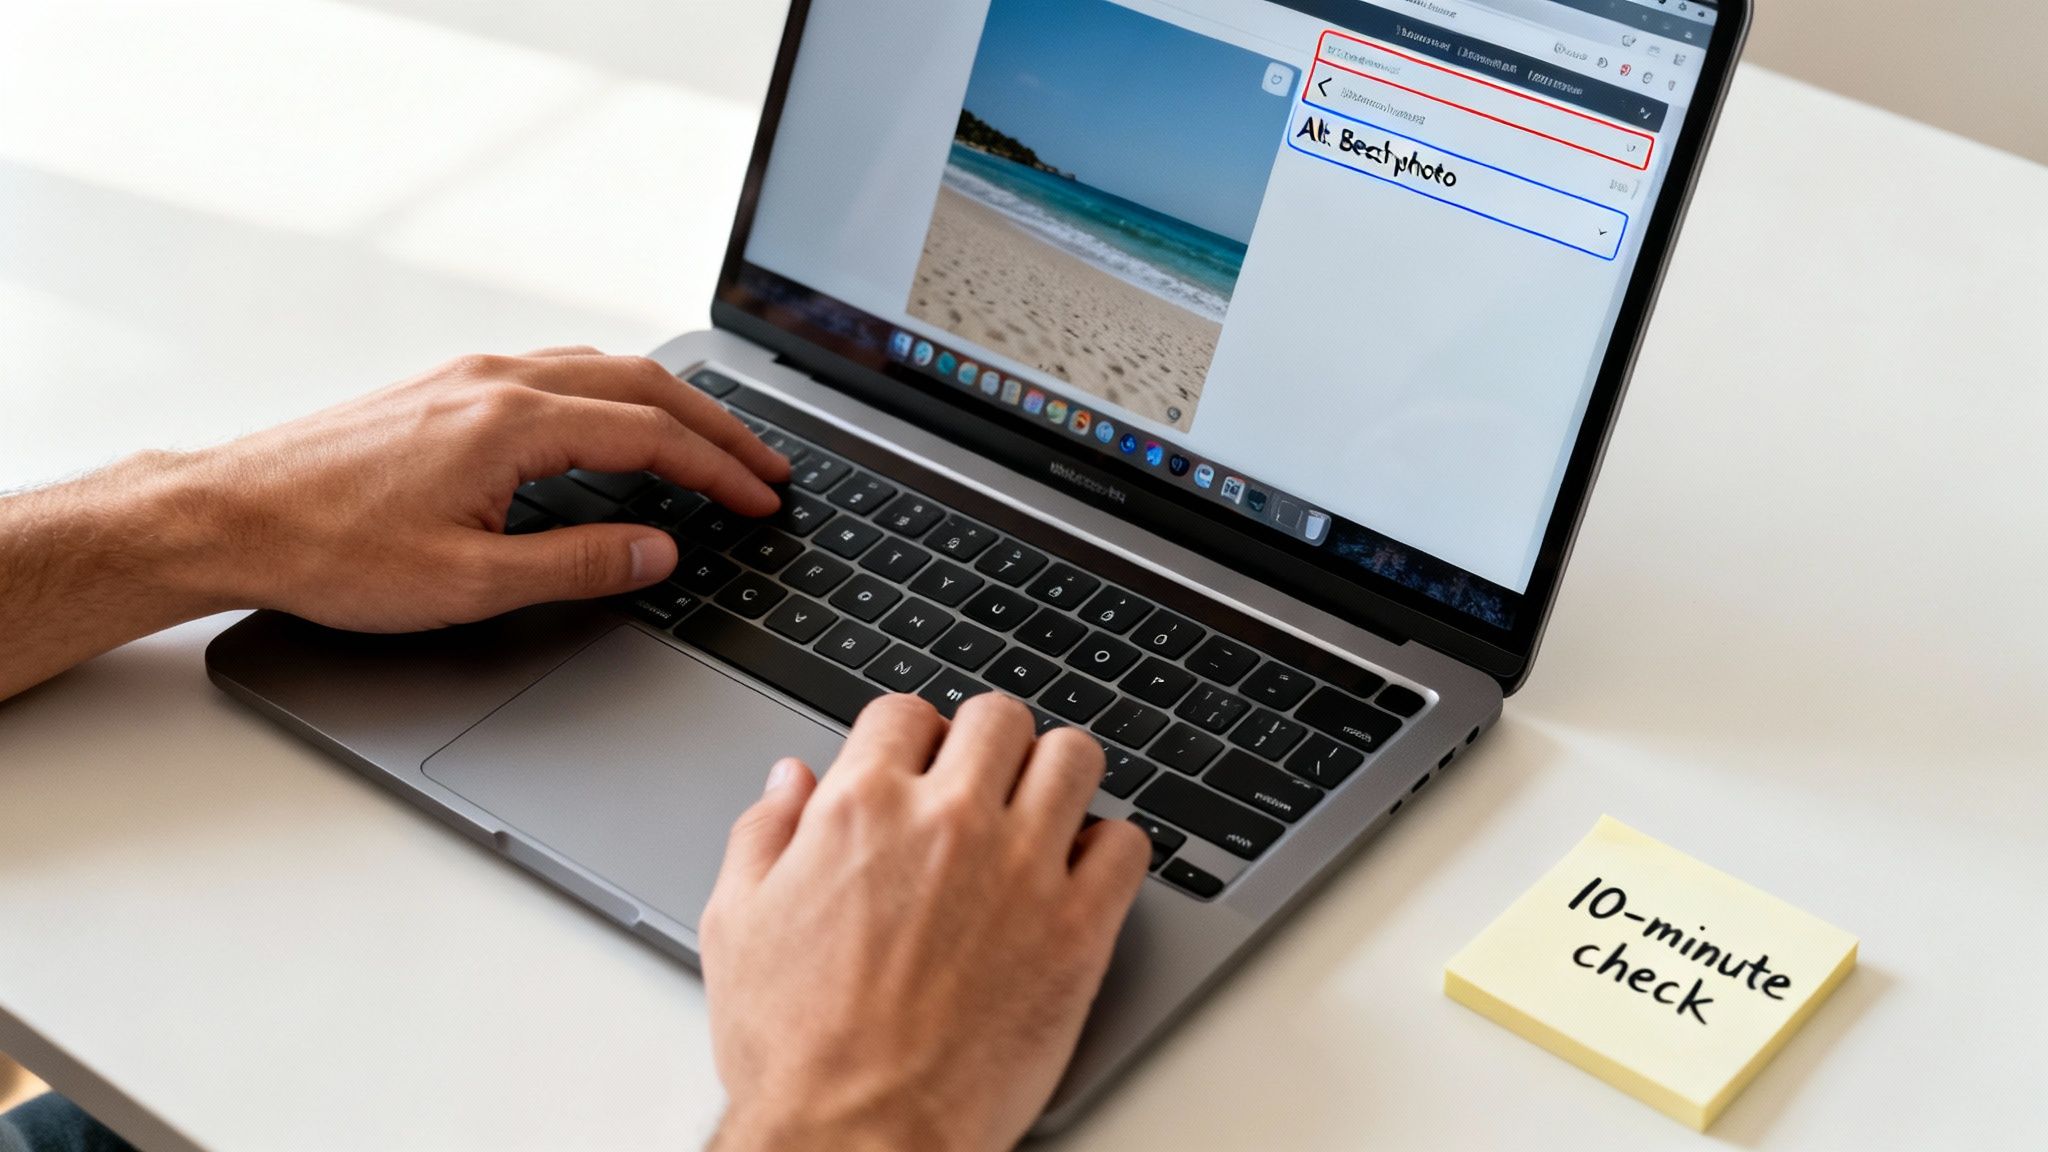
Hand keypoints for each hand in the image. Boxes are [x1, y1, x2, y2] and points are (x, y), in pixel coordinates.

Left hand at [183, 347, 788, 631]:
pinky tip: (615, 422)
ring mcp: (467, 376)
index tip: (762, 498)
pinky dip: (614, 394)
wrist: (225, 515)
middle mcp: (497, 381)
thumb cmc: (330, 551)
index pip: (652, 435)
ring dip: (667, 405)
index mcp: (514, 423)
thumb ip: (578, 563)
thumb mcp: (469, 583)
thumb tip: (658, 551)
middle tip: (766, 466)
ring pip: (600, 369)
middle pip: (642, 385)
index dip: (720, 469)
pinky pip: (557, 371)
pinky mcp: (442, 387)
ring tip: (710, 442)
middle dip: (716, 426)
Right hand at [701, 694, 1151, 1151]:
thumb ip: (763, 834)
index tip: (919, 764)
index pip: (906, 712)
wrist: (860, 1136)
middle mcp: (949, 822)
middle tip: (983, 783)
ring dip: (1056, 776)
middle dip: (988, 742)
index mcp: (861, 808)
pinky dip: (1110, 849)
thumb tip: (790, 780)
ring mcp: (1023, 870)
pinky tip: (1080, 873)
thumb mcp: (736, 925)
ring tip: (1040, 813)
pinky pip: (1127, 845)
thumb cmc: (796, 1050)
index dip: (912, 736)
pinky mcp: (1079, 929)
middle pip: (999, 717)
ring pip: (1074, 757)